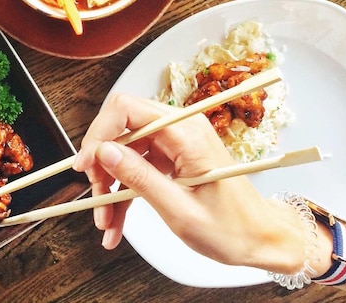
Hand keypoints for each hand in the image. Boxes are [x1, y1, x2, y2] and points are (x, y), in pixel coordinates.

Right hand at [72, 93, 306, 272]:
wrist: (260, 238)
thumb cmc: (231, 228)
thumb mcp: (179, 210)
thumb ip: (139, 178)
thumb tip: (104, 152)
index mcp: (187, 133)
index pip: (127, 108)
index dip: (99, 133)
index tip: (85, 165)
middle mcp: (181, 129)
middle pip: (122, 129)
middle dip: (102, 164)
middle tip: (95, 197)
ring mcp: (177, 143)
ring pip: (126, 151)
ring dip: (110, 185)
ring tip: (106, 222)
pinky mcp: (174, 158)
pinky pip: (138, 167)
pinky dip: (124, 193)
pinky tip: (116, 224)